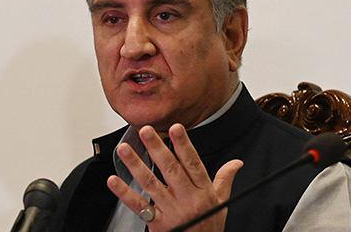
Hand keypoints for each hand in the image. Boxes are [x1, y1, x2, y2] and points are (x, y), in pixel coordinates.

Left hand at [107, 123, 242, 231]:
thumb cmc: (209, 228)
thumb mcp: (222, 203)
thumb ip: (225, 179)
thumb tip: (236, 162)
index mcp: (203, 191)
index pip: (193, 163)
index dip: (184, 145)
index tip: (175, 128)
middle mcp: (187, 200)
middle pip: (170, 170)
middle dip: (157, 148)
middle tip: (146, 131)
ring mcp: (171, 212)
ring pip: (151, 184)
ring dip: (136, 165)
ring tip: (125, 149)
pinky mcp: (157, 223)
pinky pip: (139, 206)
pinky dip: (125, 193)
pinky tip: (114, 181)